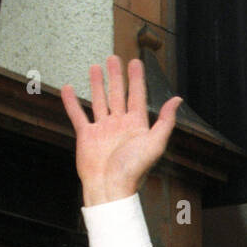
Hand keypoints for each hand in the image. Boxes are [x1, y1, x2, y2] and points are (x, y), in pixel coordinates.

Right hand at [61, 57, 180, 206]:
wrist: (110, 187)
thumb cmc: (133, 170)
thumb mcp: (155, 143)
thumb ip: (166, 121)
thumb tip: (177, 100)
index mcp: (136, 126)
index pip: (137, 96)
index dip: (137, 79)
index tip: (135, 62)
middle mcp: (119, 125)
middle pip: (118, 94)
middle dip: (117, 76)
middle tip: (114, 58)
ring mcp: (103, 130)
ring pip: (99, 100)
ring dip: (97, 84)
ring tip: (95, 67)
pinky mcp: (86, 136)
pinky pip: (78, 115)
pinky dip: (72, 102)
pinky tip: (68, 89)